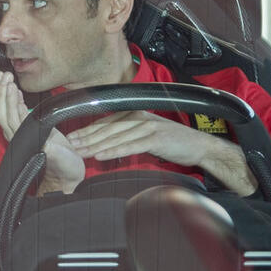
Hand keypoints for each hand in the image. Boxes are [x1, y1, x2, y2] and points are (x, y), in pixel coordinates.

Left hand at [0, 72, 84, 193]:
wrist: (66, 177)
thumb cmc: (65, 170)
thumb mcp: (62, 160)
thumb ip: (53, 152)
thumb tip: (46, 145)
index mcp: (24, 141)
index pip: (10, 117)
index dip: (8, 100)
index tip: (10, 85)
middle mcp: (18, 136)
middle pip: (2, 112)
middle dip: (1, 92)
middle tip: (3, 75)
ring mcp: (22, 133)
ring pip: (6, 111)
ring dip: (3, 92)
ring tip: (4, 77)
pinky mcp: (29, 130)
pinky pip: (15, 112)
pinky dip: (13, 99)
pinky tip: (14, 90)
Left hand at [65, 110, 209, 165]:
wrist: (198, 146)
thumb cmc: (172, 141)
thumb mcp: (146, 133)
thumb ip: (127, 134)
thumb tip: (106, 142)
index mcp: (135, 114)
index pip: (105, 122)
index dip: (87, 131)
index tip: (72, 138)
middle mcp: (139, 117)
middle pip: (107, 129)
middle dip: (87, 138)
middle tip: (71, 146)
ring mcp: (147, 127)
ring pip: (116, 137)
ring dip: (96, 146)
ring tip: (81, 152)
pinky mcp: (155, 138)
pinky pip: (130, 146)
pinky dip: (114, 151)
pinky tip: (101, 156)